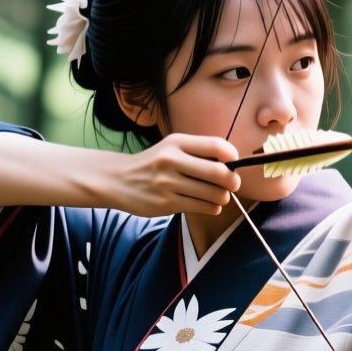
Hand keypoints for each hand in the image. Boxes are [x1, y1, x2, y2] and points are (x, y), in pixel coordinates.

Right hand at [107, 134, 243, 216]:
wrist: (118, 180)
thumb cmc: (154, 164)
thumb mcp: (172, 148)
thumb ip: (199, 152)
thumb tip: (233, 164)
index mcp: (177, 143)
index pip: (216, 146)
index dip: (232, 156)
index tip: (233, 163)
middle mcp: (172, 161)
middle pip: (219, 173)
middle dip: (233, 181)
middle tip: (232, 184)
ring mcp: (168, 183)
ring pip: (214, 194)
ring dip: (223, 197)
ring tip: (218, 195)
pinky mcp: (166, 204)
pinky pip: (203, 207)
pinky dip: (212, 208)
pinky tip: (207, 204)